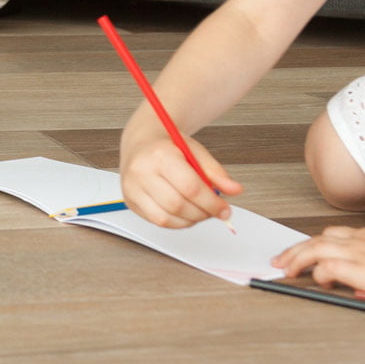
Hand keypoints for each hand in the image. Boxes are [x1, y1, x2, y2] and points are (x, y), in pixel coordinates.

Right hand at [119, 132, 241, 227]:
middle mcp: (141, 171)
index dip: (212, 203)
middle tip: (215, 211)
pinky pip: (157, 221)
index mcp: (160, 154)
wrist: (141, 141)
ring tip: (200, 211)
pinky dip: (176, 222)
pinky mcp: (130, 201)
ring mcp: (132, 188)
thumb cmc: (168, 146)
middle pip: (177, 205)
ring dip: (190, 220)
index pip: (190, 187)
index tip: (225, 209)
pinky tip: (185, 213)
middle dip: (202, 213)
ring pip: (166, 218)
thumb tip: (234, 190)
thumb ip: (216, 172)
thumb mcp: (195, 151)